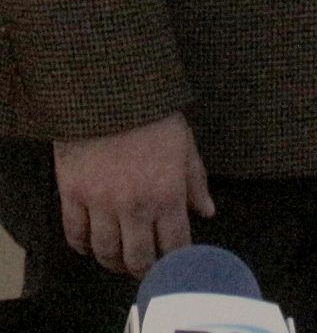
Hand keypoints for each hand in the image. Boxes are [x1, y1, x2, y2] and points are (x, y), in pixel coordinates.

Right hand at [53, 111, 214, 277]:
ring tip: (117, 257)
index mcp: (167, 194)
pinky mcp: (73, 193)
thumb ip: (195, 180)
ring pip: (106, 252)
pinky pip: (75, 234)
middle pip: (138, 259)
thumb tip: (207, 212)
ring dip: (113, 262)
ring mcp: (100, 202)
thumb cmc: (150, 111)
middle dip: (143, 267)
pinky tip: (89, 244)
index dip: (175, 261)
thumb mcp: (183, 142)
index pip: (175, 248)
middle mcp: (135, 206)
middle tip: (142, 263)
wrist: (106, 85)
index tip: (172, 260)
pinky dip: (82, 246)